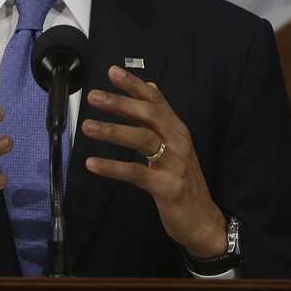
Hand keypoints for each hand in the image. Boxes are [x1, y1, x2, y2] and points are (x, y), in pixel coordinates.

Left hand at [82, 65, 226, 257]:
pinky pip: (136, 173)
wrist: (203, 219)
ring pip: (142, 139)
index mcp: (177, 128)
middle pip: (149, 114)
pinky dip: (113, 167)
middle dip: (120, 103)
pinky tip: (92, 163)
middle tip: (94, 96)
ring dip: (113, 131)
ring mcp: (174, 163)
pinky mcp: (167, 186)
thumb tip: (150, 85)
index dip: (134, 84)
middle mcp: (178, 140)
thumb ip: (161, 116)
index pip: (155, 99)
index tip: (112, 71)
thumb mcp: (175, 144)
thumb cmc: (183, 179)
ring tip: (88, 126)